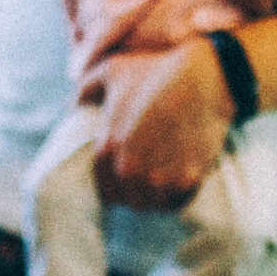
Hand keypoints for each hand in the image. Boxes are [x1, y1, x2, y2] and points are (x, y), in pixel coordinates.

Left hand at [82, 40, 229, 211]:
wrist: (204, 77)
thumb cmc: (156, 70)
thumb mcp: (112, 70)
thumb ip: (85, 88)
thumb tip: (73, 105)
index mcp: (106, 150)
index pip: (107, 192)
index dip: (119, 187)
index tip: (132, 178)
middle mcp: (128, 170)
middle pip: (131, 201)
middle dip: (140, 193)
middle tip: (153, 179)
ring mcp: (158, 178)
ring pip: (155, 205)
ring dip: (160, 197)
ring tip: (168, 181)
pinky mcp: (187, 180)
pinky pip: (179, 201)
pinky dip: (181, 195)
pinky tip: (185, 179)